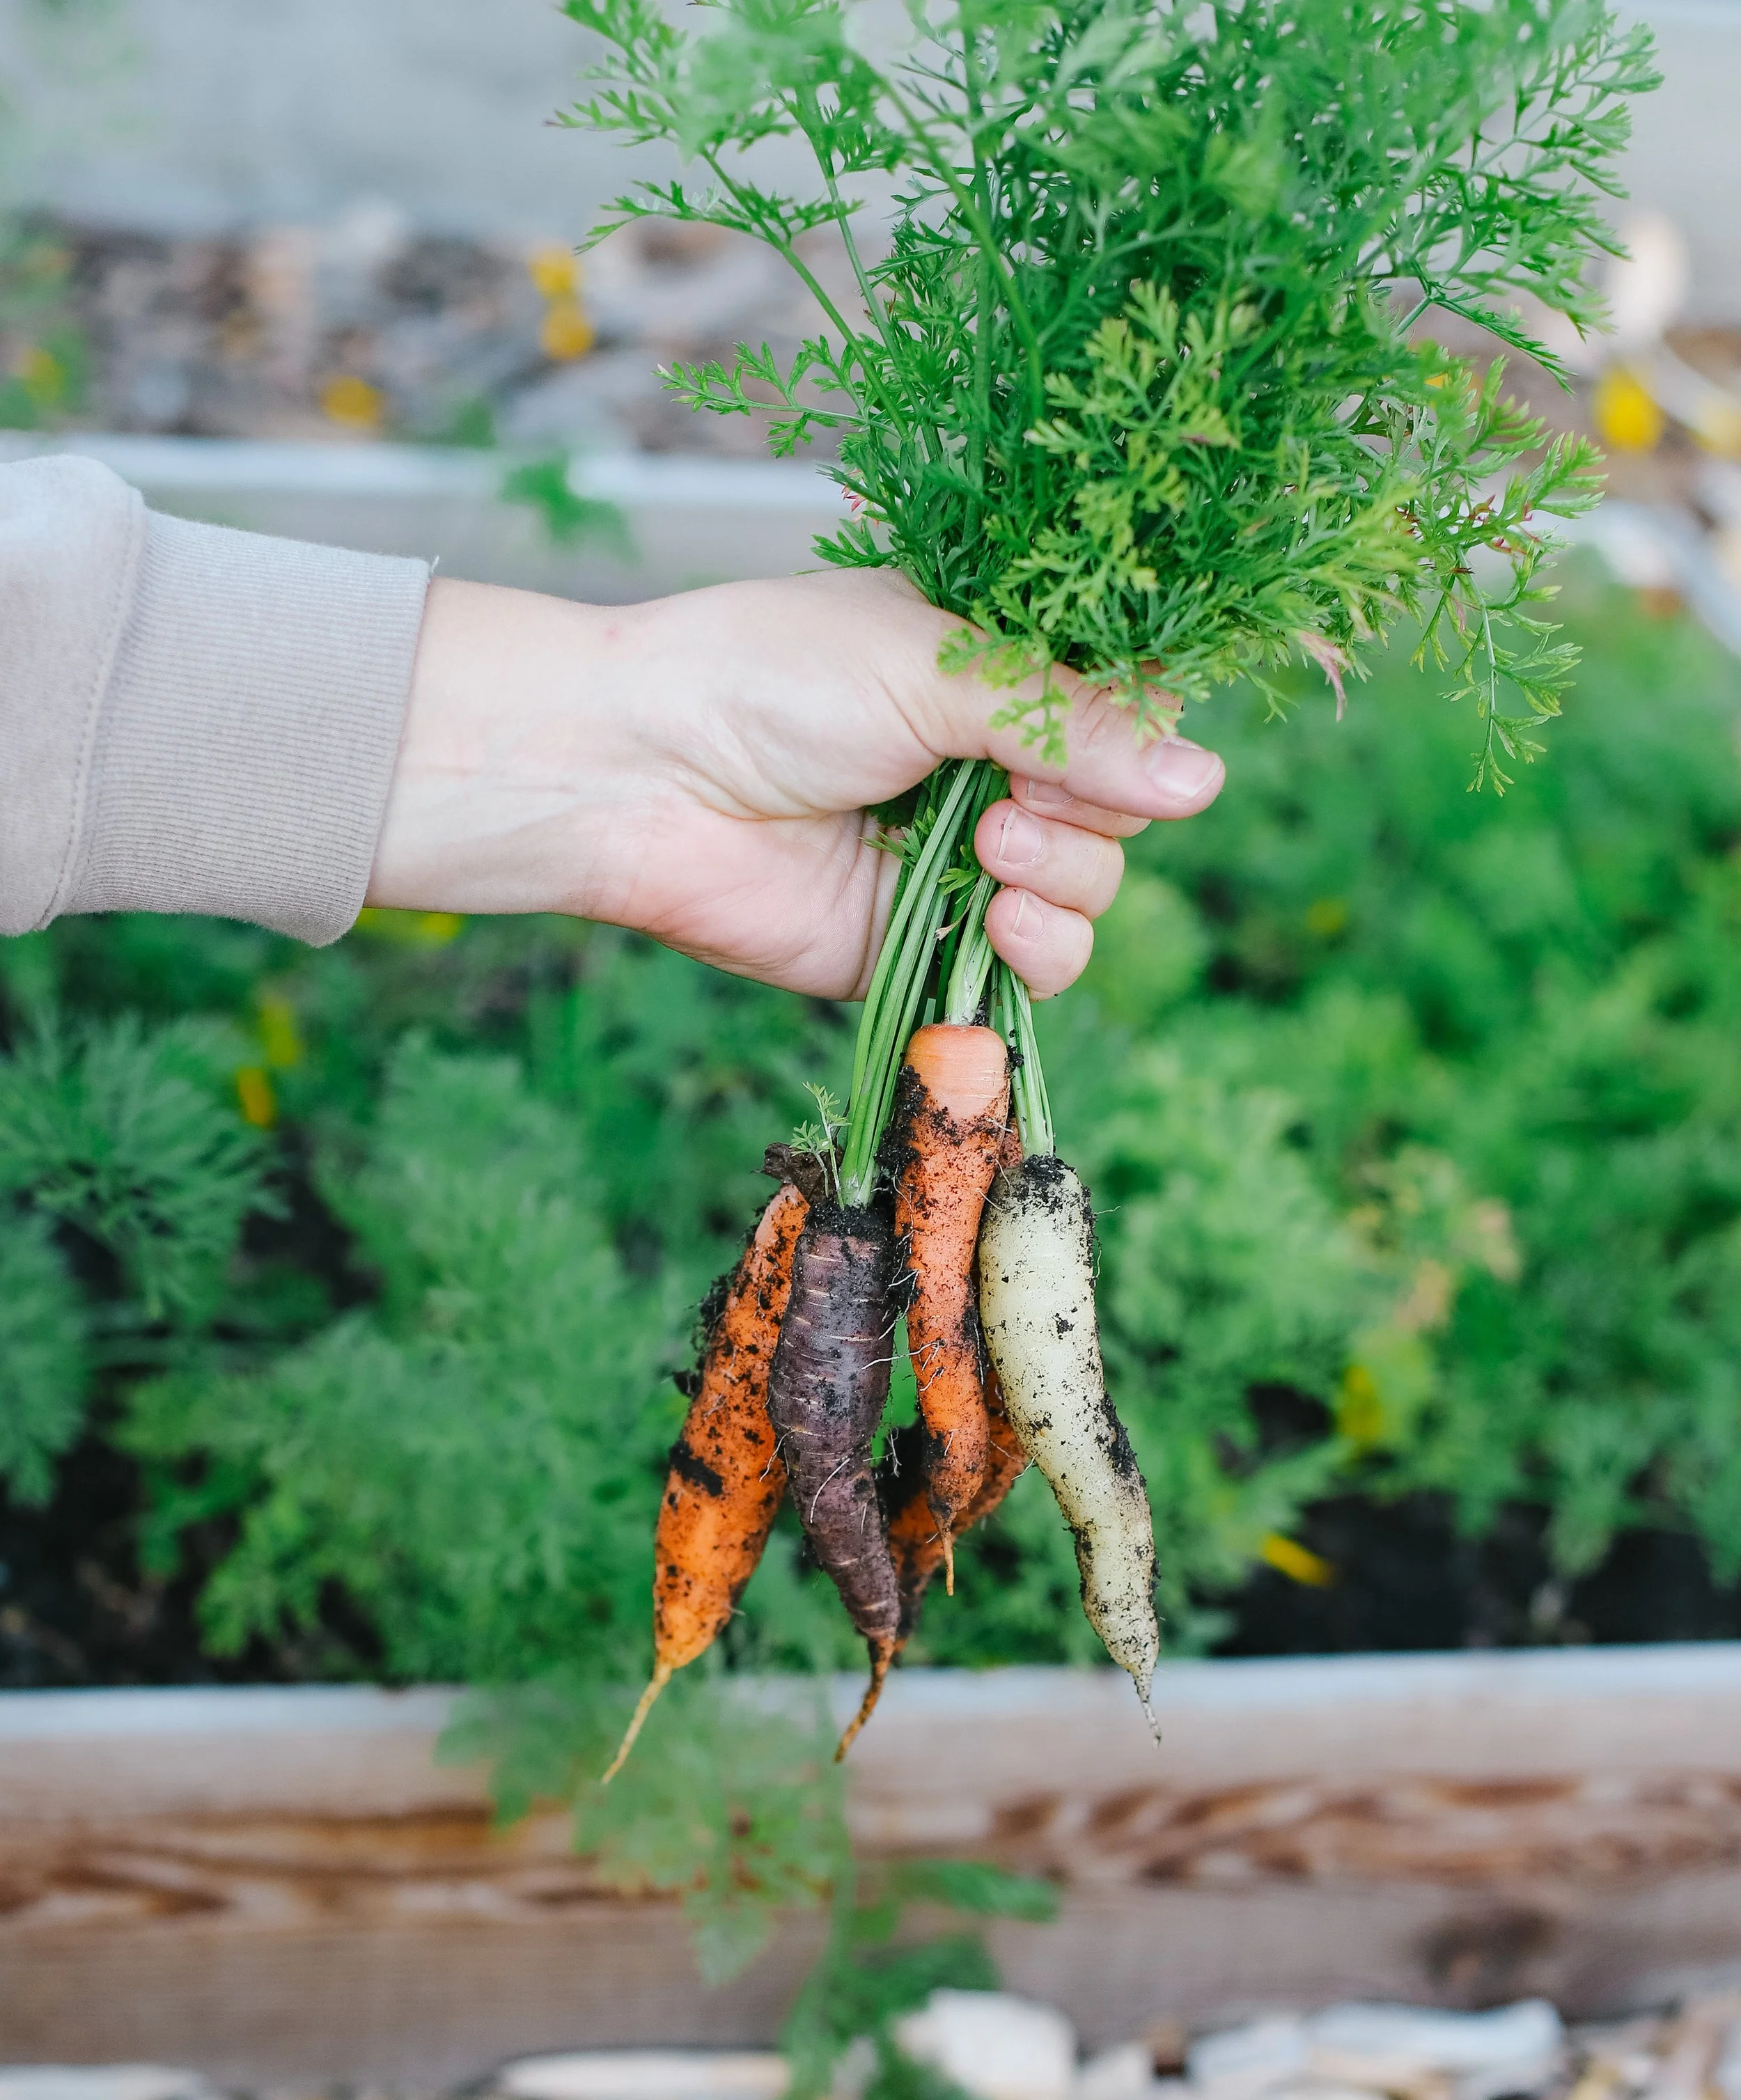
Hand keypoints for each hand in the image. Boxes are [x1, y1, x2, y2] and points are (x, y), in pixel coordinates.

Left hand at [368, 567, 1224, 999]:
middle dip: (1095, 807)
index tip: (1114, 734)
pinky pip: (1034, 965)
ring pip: (1093, 888)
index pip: (1126, 705)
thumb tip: (1206, 781)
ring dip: (1070, 874)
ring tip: (993, 846)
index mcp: (995, 670)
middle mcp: (988, 763)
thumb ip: (1071, 724)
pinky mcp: (925, 941)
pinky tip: (1003, 915)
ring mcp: (961, 857)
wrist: (642, 773)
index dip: (1140, 731)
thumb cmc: (768, 677)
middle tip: (1019, 793)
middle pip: (1123, 807)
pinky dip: (1042, 948)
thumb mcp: (934, 666)